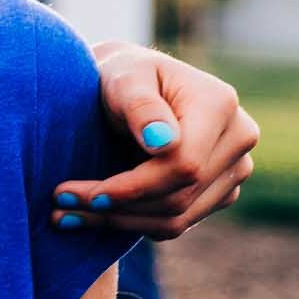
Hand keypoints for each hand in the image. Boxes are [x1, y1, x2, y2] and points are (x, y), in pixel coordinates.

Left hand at [51, 42, 258, 239]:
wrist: (128, 85)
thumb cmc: (120, 74)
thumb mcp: (122, 77)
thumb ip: (139, 104)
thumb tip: (162, 143)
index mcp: (220, 104)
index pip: (183, 166)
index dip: (131, 187)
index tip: (81, 193)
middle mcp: (238, 137)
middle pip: (179, 196)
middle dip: (115, 208)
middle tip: (60, 206)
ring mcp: (233, 168)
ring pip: (177, 218)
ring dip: (118, 223)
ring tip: (67, 214)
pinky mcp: (219, 191)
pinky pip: (176, 223)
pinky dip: (132, 224)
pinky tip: (93, 215)